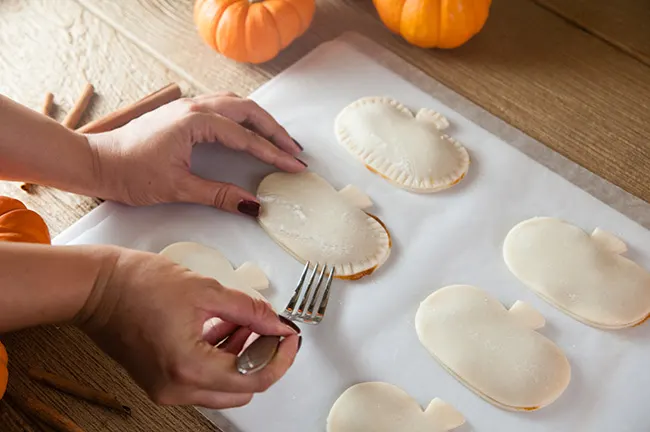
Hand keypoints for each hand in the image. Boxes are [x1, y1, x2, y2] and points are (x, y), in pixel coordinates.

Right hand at [78, 247, 300, 408]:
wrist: (97, 288)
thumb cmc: (138, 284)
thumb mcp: (206, 289)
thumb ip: (249, 310)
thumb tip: (276, 323)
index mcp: (189, 367)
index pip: (254, 378)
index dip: (280, 358)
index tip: (290, 338)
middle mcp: (177, 388)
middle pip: (242, 388)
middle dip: (262, 357)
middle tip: (270, 328)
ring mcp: (167, 389)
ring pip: (223, 385)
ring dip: (241, 356)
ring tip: (243, 320)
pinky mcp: (161, 381)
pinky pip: (203, 379)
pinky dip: (220, 357)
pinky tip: (224, 326)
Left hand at [87, 92, 305, 216]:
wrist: (96, 162)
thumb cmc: (129, 173)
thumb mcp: (178, 188)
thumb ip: (219, 194)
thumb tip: (252, 205)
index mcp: (195, 122)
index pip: (245, 137)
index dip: (273, 153)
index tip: (294, 165)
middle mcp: (194, 107)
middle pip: (248, 111)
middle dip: (274, 130)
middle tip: (294, 150)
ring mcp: (188, 106)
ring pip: (236, 103)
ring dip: (261, 120)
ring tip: (279, 138)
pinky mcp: (182, 112)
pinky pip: (222, 105)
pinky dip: (243, 116)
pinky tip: (249, 128)